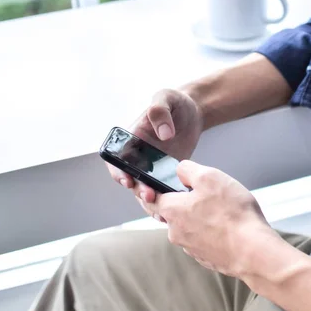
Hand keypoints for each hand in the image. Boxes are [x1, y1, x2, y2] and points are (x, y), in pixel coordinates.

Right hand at [106, 89, 203, 203]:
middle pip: (131, 180)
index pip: (116, 159)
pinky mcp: (167, 174)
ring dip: (151, 202)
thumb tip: (163, 134)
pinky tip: (176, 212)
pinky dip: (167, 202)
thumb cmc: (175, 102)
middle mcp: (138, 156)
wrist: (194, 111)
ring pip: (146, 190)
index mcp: (131, 139)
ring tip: (163, 212)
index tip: (127, 179)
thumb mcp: (165, 98)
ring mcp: (152, 167)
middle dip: (138, 190)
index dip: (118, 172)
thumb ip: (160, 111)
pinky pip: (163, 191)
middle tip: (150, 195)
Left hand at [145, 160, 284, 277]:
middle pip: (171, 213)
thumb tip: (180, 171)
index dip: (152, 189)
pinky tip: (226, 227)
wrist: (252, 252)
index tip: (158, 184)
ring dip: (198, 218)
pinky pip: (203, 240)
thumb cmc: (231, 213)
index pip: (150, 198)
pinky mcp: (206, 258)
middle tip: (202, 195)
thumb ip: (188, 170)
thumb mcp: (210, 177)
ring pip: (188, 227)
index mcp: (171, 210)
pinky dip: (210, 232)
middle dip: (182, 202)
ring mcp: (191, 248)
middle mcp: (175, 232)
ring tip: (220, 210)